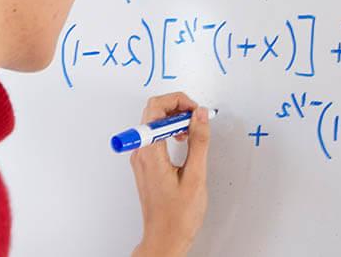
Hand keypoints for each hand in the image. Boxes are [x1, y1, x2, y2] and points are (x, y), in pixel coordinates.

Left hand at [129, 92, 210, 256]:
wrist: (165, 239)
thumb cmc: (178, 216)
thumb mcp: (196, 176)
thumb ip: (198, 142)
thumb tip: (200, 115)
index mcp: (150, 152)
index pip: (156, 108)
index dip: (178, 101)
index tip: (196, 111)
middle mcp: (141, 152)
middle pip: (152, 112)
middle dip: (176, 107)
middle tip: (197, 117)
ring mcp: (141, 158)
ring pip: (153, 124)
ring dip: (173, 120)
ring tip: (192, 130)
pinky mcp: (145, 164)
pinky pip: (154, 137)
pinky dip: (169, 132)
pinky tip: (185, 142)